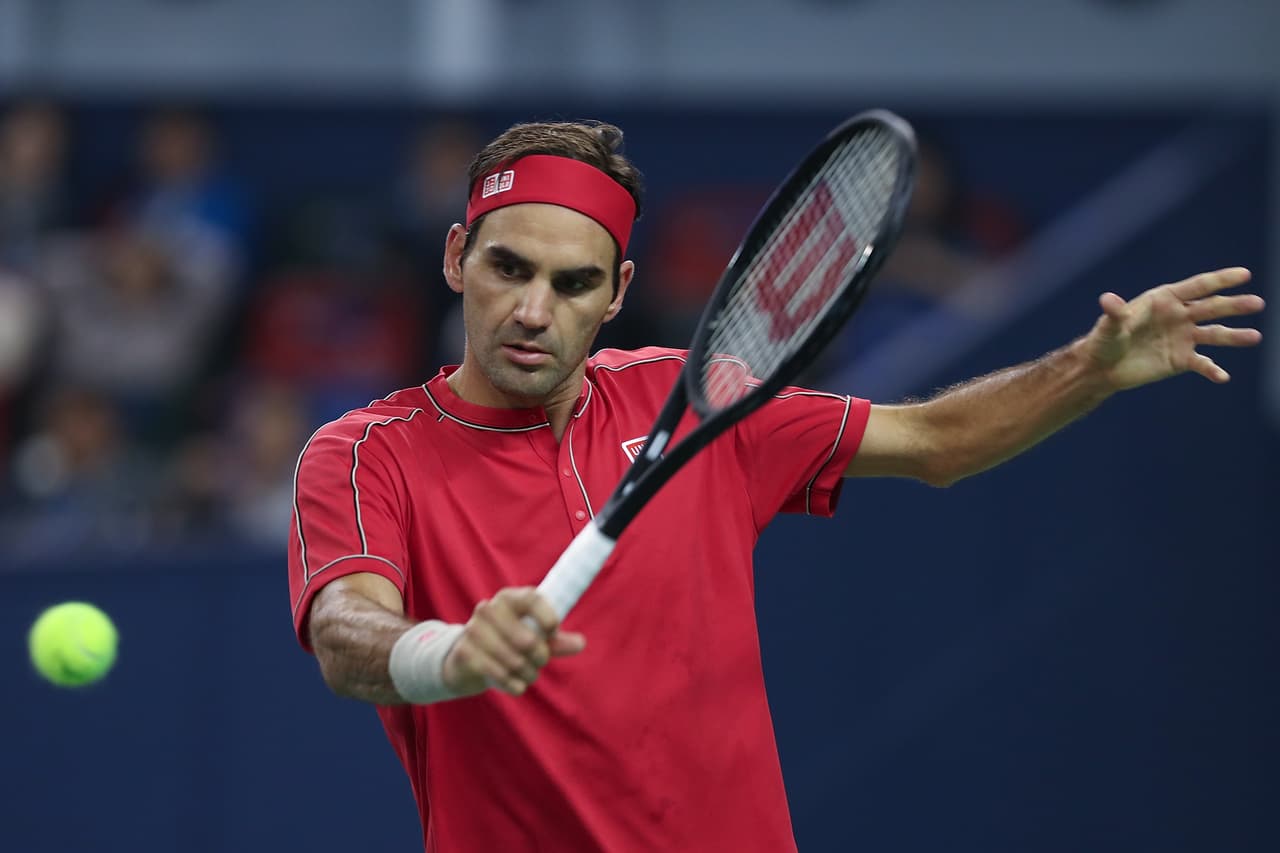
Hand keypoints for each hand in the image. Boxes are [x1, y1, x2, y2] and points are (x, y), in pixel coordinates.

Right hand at [442, 587, 586, 696]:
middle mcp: (488, 609)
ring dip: (529, 674)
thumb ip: (556, 641)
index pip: (532, 599)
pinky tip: (517, 685)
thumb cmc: (507, 643)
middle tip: (540, 661)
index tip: (554, 633)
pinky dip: (515, 685)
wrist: (466, 659)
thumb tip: (580, 643)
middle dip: (541, 657)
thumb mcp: (532, 637)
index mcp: (508, 598)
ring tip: (529, 675)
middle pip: (528, 639)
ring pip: (516, 661)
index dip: (548, 618)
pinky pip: (501, 675)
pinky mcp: (465, 653)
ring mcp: (473, 631)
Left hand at [1083, 267, 1263, 390]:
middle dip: (1234, 305)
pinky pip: (1202, 364)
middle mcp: (1179, 316)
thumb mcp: (1108, 327)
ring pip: (1215, 334)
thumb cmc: (1103, 341)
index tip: (1244, 274)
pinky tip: (1222, 377)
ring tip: (1255, 337)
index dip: (1220, 280)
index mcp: (1164, 300)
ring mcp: (1183, 338)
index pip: (1197, 287)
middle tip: (1258, 303)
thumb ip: (1114, 314)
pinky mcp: (1181, 360)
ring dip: (1234, 336)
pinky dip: (1212, 370)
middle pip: (1212, 308)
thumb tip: (1108, 300)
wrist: (1101, 369)